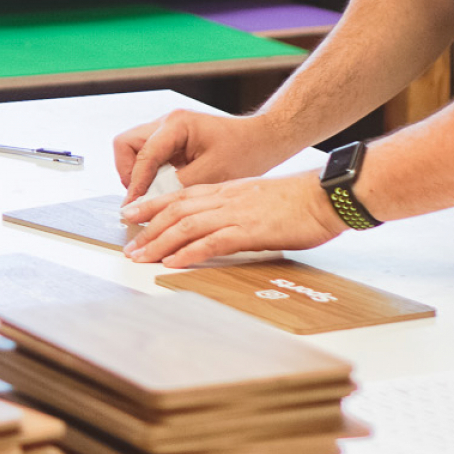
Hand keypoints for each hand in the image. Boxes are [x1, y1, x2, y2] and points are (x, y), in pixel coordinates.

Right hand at [115, 109, 295, 201]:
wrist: (262, 140)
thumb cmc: (244, 151)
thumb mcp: (212, 173)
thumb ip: (178, 187)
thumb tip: (152, 204)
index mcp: (176, 124)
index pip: (143, 154)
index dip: (136, 183)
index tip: (135, 206)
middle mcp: (166, 123)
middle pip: (126, 145)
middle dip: (129, 173)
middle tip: (141, 196)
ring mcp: (166, 132)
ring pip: (133, 151)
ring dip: (138, 175)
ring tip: (153, 195)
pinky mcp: (171, 143)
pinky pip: (148, 158)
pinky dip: (150, 175)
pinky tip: (164, 190)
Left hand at [121, 170, 343, 267]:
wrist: (326, 195)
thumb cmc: (299, 201)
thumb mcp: (258, 200)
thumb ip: (236, 209)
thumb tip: (220, 226)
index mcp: (227, 190)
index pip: (180, 195)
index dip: (152, 205)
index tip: (131, 215)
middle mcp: (225, 199)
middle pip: (175, 210)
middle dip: (147, 228)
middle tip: (128, 245)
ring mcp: (236, 214)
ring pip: (186, 225)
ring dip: (159, 241)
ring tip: (141, 256)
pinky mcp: (250, 231)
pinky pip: (212, 242)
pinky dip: (189, 253)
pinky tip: (173, 263)